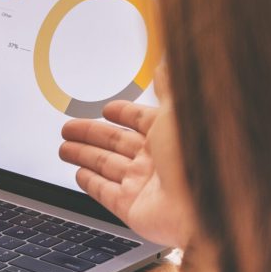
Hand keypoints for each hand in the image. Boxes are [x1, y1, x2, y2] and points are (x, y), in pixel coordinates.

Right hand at [58, 97, 193, 246]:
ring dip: (84, 156)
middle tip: (69, 128)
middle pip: (116, 143)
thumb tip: (165, 64)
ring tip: (64, 149)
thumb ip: (168, 86)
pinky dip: (90, 184)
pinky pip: (106, 193)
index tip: (107, 108)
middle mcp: (157, 160)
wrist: (206, 206)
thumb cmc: (199, 157)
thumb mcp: (180, 109)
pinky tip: (79, 175)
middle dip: (90, 134)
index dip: (122, 113)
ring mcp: (144, 185)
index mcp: (168, 136)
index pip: (140, 120)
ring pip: (106, 166)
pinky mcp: (132, 207)